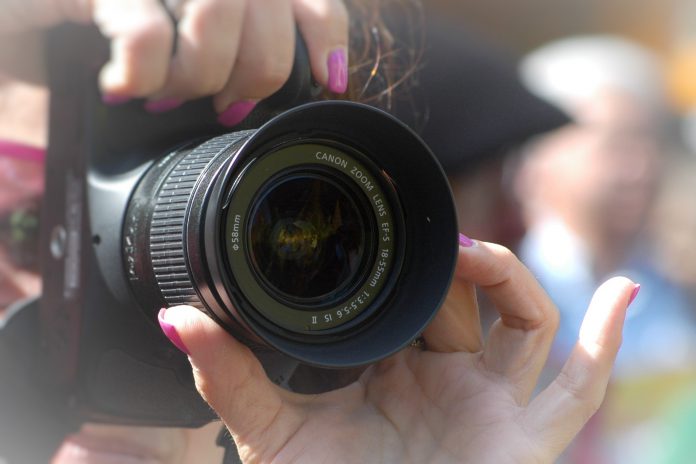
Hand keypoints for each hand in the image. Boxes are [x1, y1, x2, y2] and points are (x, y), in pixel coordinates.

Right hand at [0, 0, 347, 122]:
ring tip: (164, 96)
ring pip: (218, 10)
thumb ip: (223, 43)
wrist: (4, 18)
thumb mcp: (162, 39)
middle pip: (265, 6)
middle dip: (255, 74)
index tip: (330, 77)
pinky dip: (141, 74)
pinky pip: (146, 31)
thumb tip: (291, 82)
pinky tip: (118, 88)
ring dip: (196, 75)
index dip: (323, 31)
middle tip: (224, 106)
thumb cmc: (71, 32)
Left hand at [159, 238, 636, 462]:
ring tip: (472, 254)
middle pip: (465, 298)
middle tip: (428, 237)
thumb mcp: (272, 432)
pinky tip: (621, 293)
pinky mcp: (528, 434)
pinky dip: (606, 338)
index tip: (387, 220)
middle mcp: (443, 375)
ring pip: (525, 320)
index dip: (404, 258)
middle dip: (454, 262)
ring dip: (509, 275)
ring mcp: (490, 401)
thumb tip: (176, 320)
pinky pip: (581, 383)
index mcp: (389, 364)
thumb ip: (228, 376)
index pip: (407, 293)